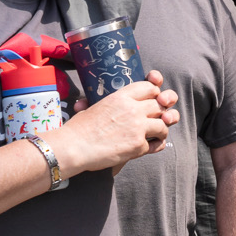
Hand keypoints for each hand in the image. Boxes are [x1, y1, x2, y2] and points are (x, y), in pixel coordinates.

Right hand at [53, 70, 179, 174]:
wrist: (72, 148)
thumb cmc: (77, 130)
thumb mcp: (90, 108)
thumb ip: (101, 104)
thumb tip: (83, 102)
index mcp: (121, 97)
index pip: (150, 87)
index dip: (155, 93)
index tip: (154, 99)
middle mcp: (133, 109)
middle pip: (160, 105)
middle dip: (161, 111)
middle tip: (157, 118)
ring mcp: (138, 127)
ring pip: (164, 123)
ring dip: (162, 129)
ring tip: (156, 134)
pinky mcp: (138, 145)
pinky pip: (157, 143)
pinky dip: (156, 145)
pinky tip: (151, 146)